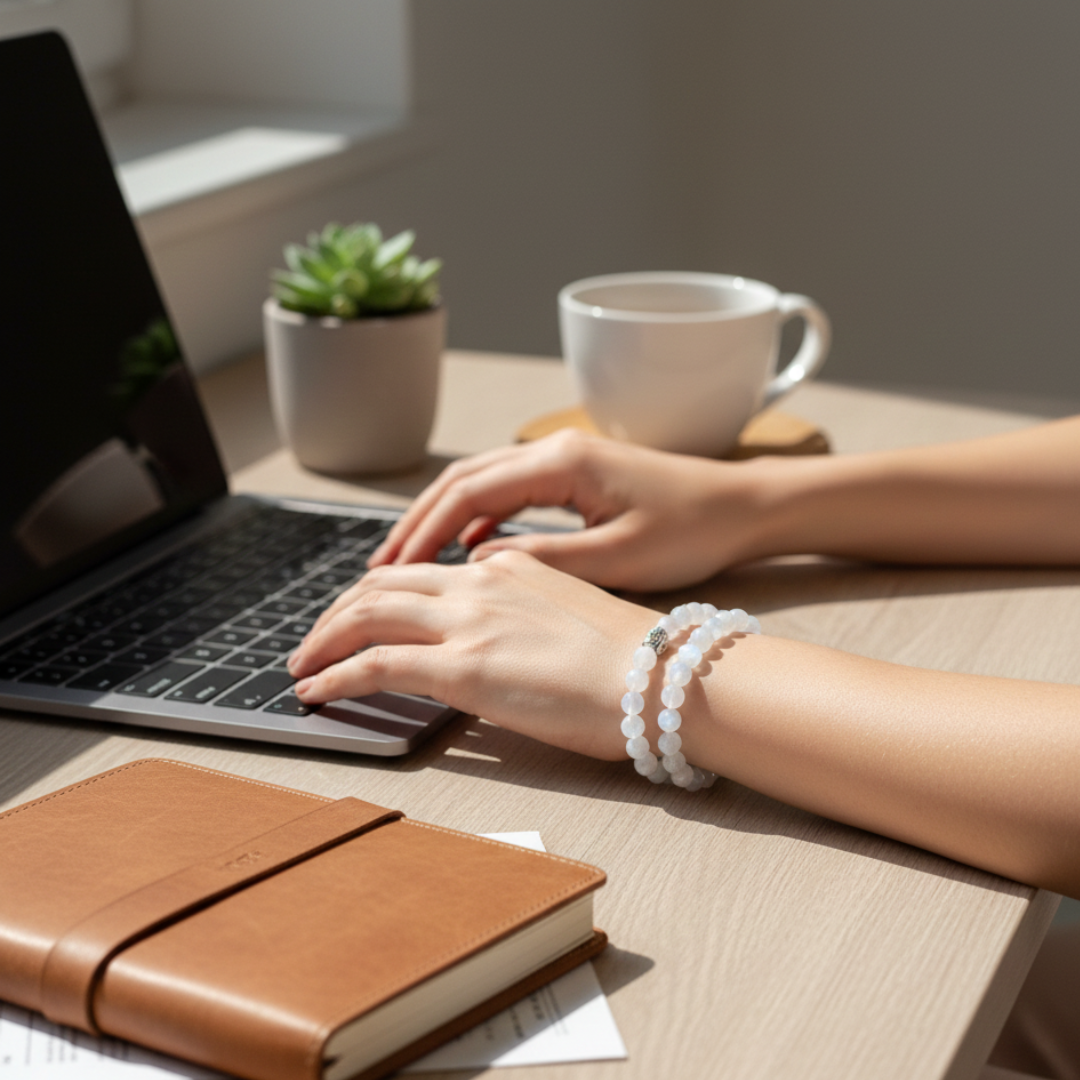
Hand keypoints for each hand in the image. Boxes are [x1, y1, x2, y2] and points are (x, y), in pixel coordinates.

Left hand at [288, 550, 656, 758]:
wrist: (665, 678)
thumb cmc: (637, 661)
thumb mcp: (573, 616)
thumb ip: (526, 615)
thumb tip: (501, 642)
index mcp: (508, 567)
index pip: (422, 571)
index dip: (378, 591)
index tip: (357, 615)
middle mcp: (480, 582)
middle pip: (381, 584)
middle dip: (336, 612)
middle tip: (313, 639)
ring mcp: (468, 622)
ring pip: (366, 614)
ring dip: (324, 639)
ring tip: (301, 666)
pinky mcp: (462, 669)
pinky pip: (374, 665)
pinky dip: (335, 676)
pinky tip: (316, 693)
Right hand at [367, 430, 767, 590]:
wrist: (744, 506)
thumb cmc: (693, 530)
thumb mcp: (618, 557)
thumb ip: (544, 562)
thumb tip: (476, 570)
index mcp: (561, 465)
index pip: (468, 493)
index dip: (422, 531)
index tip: (389, 569)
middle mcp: (555, 453)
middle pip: (463, 481)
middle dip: (417, 523)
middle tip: (379, 568)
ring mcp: (566, 462)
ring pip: (482, 485)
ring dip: (443, 521)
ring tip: (409, 563)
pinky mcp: (578, 478)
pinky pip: (511, 494)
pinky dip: (479, 521)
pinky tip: (468, 553)